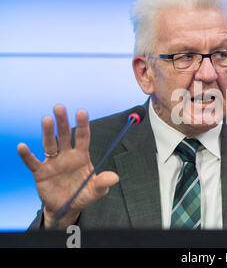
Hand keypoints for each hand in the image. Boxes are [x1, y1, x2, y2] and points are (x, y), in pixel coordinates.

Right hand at [17, 105, 118, 228]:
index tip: (82, 112)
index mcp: (81, 156)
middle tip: (59, 108)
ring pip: (50, 144)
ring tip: (46, 119)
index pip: (83, 137)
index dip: (83, 125)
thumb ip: (103, 183)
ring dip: (48, 132)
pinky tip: (22, 146)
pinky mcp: (41, 172)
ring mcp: (53, 162)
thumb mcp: (96, 191)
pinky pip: (33, 162)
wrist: (67, 209)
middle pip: (64, 135)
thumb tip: (114, 178)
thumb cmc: (83, 195)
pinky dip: (27, 155)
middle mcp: (67, 155)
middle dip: (62, 122)